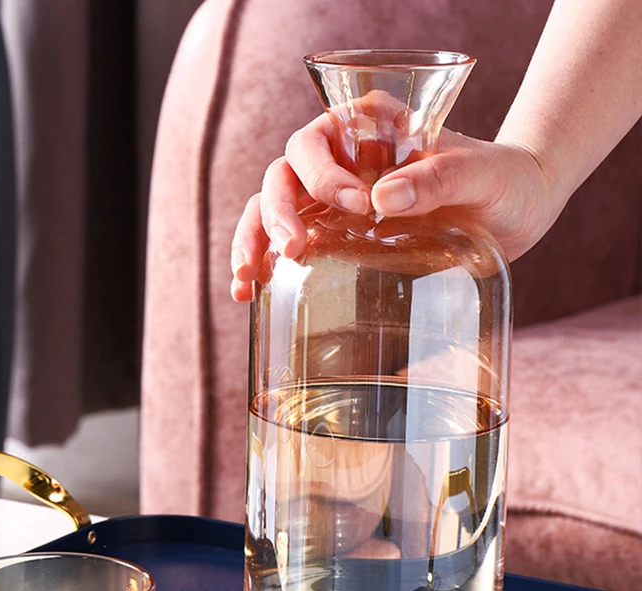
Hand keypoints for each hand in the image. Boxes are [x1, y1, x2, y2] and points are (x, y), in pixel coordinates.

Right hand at [230, 113, 556, 302]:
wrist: (514, 211)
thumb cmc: (503, 182)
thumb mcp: (483, 176)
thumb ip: (439, 178)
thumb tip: (382, 198)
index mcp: (367, 127)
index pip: (317, 141)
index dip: (322, 172)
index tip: (358, 205)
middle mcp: (340, 159)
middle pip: (282, 177)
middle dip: (278, 214)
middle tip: (293, 250)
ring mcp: (331, 199)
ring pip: (270, 209)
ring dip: (253, 242)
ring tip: (246, 281)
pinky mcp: (334, 235)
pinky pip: (284, 243)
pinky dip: (261, 265)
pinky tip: (251, 292)